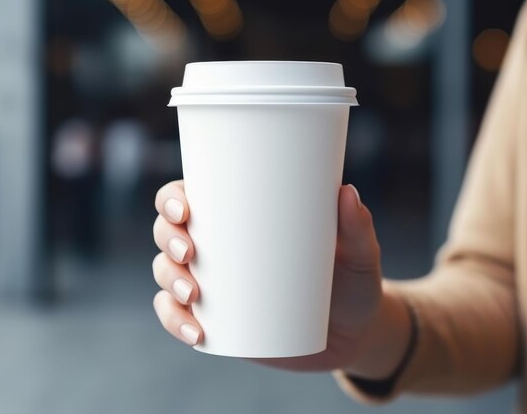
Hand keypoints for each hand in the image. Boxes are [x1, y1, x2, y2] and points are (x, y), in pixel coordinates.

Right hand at [152, 180, 400, 372]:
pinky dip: (176, 322)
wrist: (352, 333)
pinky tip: (195, 332)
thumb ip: (357, 226)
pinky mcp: (217, 321)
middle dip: (167, 239)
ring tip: (194, 294)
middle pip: (168, 232)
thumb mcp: (359, 254)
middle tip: (191, 252)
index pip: (189, 195)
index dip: (171, 198)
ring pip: (166, 273)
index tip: (184, 209)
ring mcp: (213, 284)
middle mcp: (218, 245)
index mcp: (241, 215)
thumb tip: (347, 193)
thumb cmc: (352, 280)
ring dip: (168, 281)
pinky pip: (179, 317)